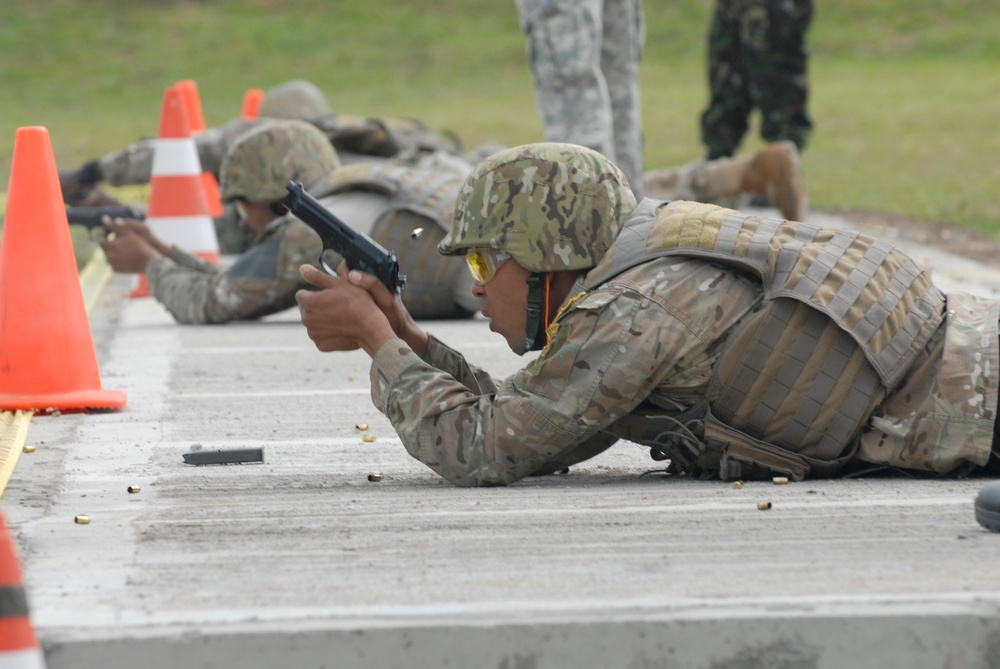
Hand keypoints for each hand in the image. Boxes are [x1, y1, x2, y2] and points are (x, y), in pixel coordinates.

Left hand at [100, 217, 164, 272]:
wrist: (149, 262)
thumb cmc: (139, 245)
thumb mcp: (128, 232)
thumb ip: (114, 225)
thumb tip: (104, 218)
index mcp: (109, 246)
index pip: (101, 240)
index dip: (106, 237)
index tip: (112, 236)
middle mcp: (108, 256)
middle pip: (105, 249)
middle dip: (110, 246)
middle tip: (120, 244)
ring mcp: (111, 264)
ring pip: (108, 257)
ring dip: (113, 254)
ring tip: (123, 251)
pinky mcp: (116, 271)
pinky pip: (113, 264)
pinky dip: (117, 261)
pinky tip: (125, 258)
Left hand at [297, 264, 427, 356]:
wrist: (370, 328)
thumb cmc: (358, 302)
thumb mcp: (339, 284)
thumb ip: (317, 276)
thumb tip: (302, 268)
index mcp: (308, 301)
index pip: (302, 294)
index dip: (315, 293)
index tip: (328, 295)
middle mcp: (306, 319)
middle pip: (306, 309)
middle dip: (316, 306)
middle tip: (335, 305)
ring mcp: (313, 334)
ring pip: (313, 323)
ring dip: (321, 319)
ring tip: (340, 317)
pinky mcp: (320, 345)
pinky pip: (320, 336)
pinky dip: (327, 333)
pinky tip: (340, 328)